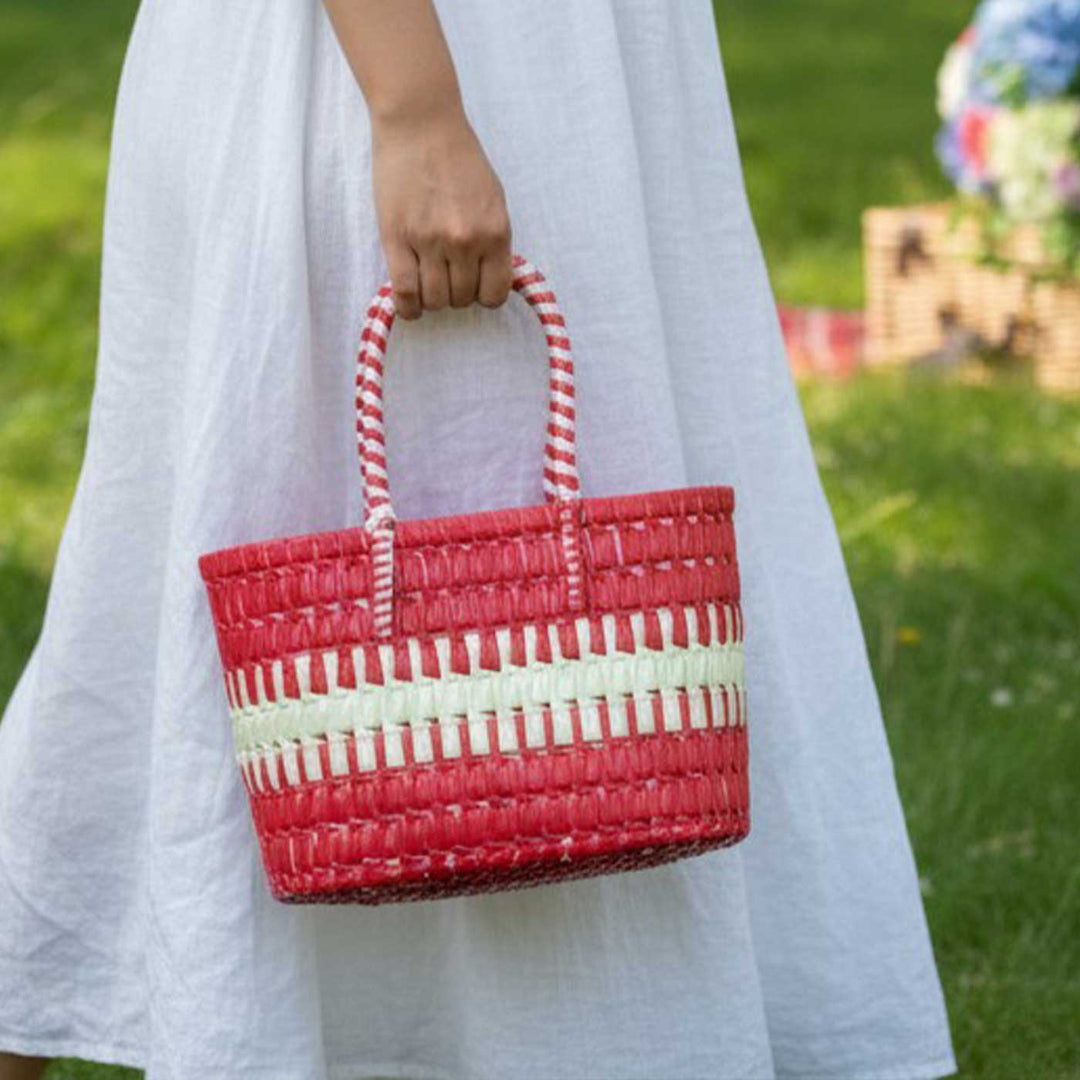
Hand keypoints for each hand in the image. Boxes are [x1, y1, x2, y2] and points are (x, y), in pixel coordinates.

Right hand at [372, 109, 512, 319]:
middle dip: (456, 294)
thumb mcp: (493, 198)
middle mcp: (465, 241)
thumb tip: (489, 277)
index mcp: (495, 232)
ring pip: (434, 300)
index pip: (494, 294)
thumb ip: (493, 239)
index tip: (474, 288)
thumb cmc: (459, 157)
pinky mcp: (397, 238)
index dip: (484, 296)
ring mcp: (430, 241)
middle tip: (447, 276)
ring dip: (432, 299)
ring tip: (428, 281)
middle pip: (462, 299)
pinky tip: (408, 306)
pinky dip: (407, 307)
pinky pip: (404, 291)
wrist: (420, 122)